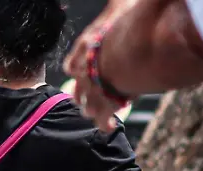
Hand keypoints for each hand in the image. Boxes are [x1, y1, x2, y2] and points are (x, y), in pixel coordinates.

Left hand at [63, 0, 138, 131]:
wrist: (130, 46)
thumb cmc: (128, 22)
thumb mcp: (120, 6)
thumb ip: (118, 4)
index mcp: (85, 49)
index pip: (72, 63)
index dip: (76, 69)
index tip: (77, 74)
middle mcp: (85, 69)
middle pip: (79, 86)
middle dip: (82, 94)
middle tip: (84, 101)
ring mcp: (94, 86)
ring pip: (88, 102)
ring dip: (92, 108)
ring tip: (96, 114)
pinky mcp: (106, 99)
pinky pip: (104, 114)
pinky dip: (105, 121)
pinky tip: (109, 126)